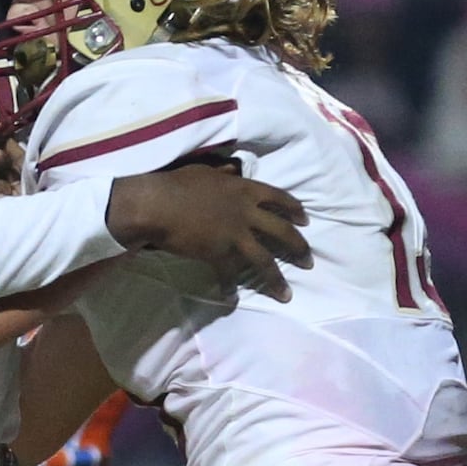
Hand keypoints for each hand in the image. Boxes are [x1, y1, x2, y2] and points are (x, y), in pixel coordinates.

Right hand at [106, 163, 310, 299]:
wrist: (157, 205)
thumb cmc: (177, 184)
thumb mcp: (205, 172)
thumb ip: (224, 173)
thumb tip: (232, 168)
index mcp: (244, 190)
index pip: (279, 198)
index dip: (295, 209)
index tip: (305, 220)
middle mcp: (246, 212)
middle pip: (282, 231)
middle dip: (299, 248)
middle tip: (309, 261)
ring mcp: (235, 235)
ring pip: (265, 260)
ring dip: (277, 279)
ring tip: (287, 294)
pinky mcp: (219, 254)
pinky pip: (229, 275)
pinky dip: (230, 287)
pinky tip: (232, 297)